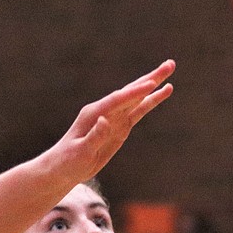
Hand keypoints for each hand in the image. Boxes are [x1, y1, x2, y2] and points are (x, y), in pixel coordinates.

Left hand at [47, 60, 175, 182]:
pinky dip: (150, 101)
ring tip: (170, 70)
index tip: (152, 83)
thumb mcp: (81, 151)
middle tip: (170, 64)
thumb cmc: (68, 160)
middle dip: (150, 78)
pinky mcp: (119, 127)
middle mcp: (105, 111)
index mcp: (94, 114)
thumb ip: (94, 136)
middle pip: (131, 92)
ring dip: (153, 85)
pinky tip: (162, 92)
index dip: (135, 92)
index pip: (118, 100)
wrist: (62, 168)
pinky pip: (138, 111)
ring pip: (137, 98)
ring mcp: (113, 118)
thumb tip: (105, 121)